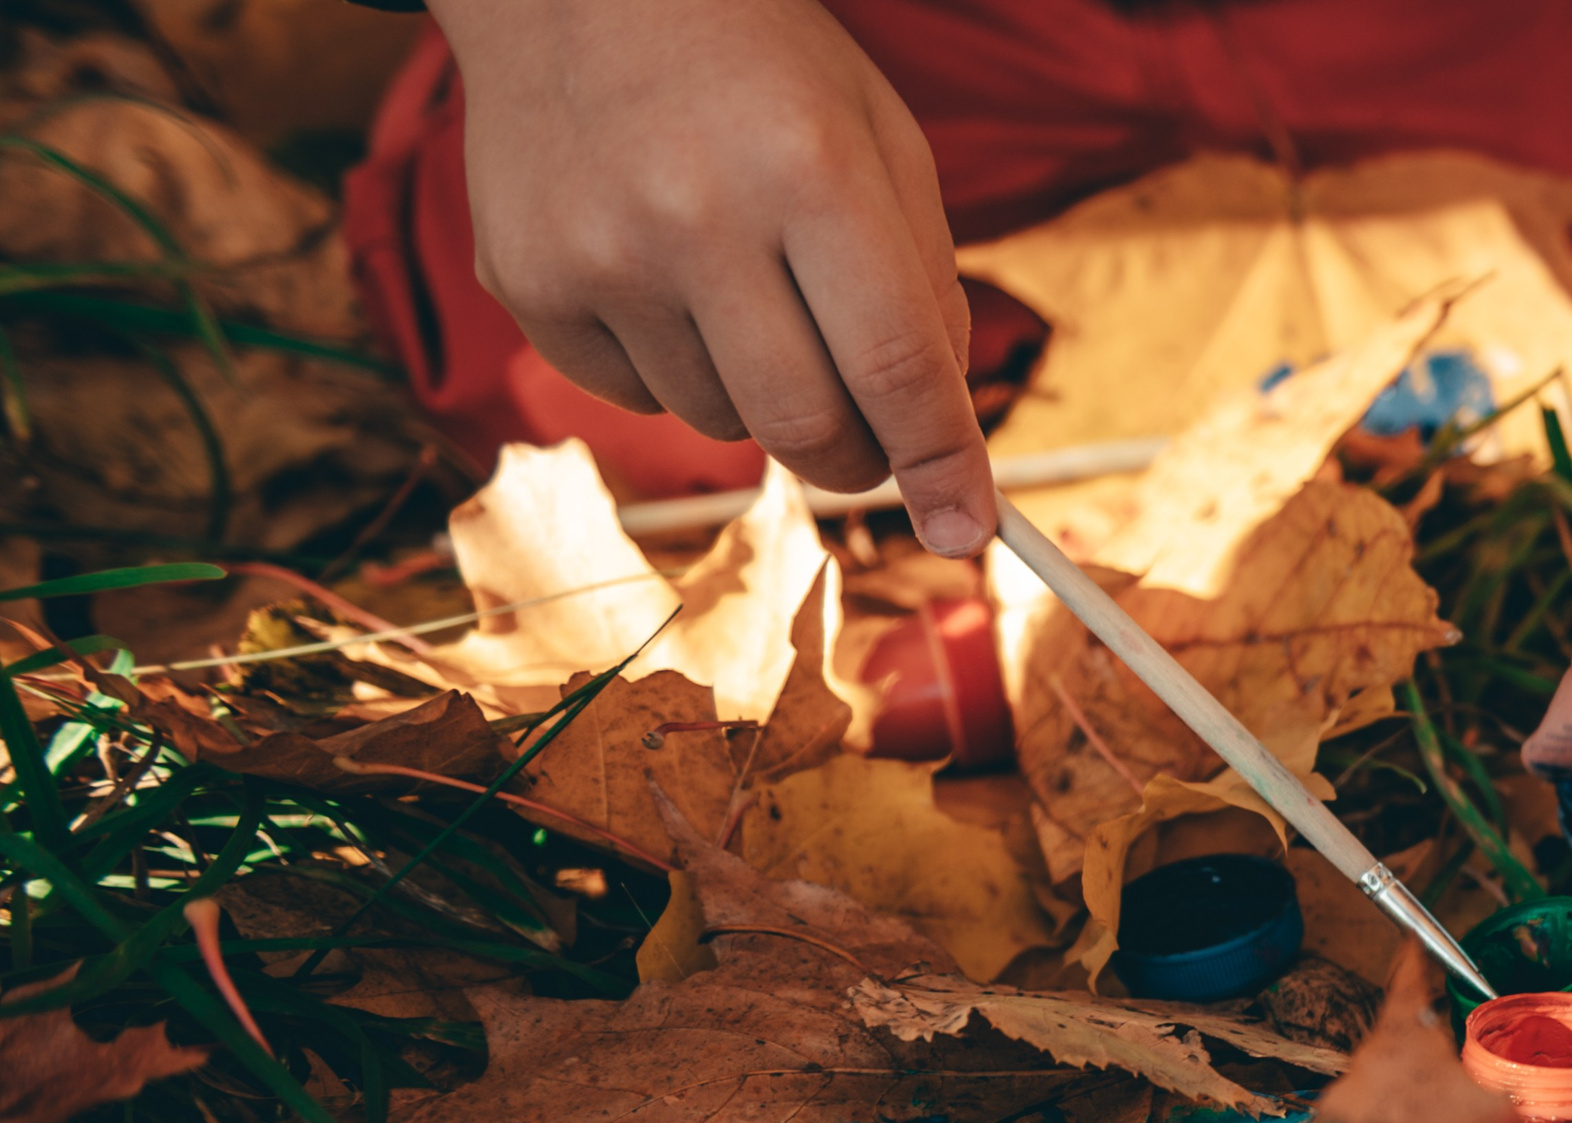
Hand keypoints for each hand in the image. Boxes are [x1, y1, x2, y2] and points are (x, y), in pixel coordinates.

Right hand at [427, 0, 993, 552]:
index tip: (969, 530)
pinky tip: (664, 273)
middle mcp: (695, 217)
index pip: (895, 365)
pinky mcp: (528, 287)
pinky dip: (677, 369)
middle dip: (858, 456)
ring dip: (761, 396)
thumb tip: (943, 438)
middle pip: (806, 426)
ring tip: (744, 287)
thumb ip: (926, 287)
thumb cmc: (760, 71)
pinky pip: (639, 402)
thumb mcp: (878, 141)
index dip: (942, 464)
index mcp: (810, 168)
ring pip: (723, 424)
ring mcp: (599, 256)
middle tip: (870, 433)